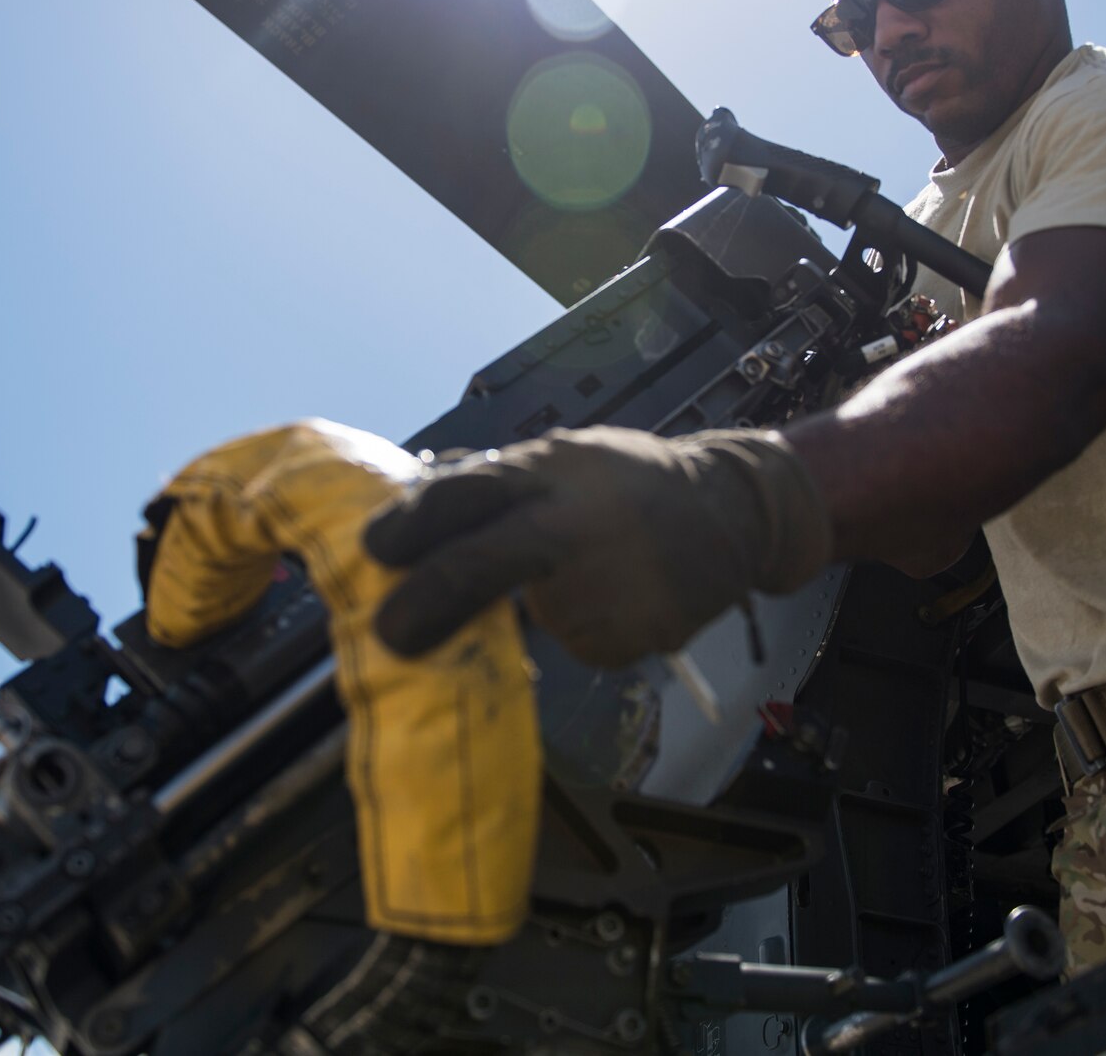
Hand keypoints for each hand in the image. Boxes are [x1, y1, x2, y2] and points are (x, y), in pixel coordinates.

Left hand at [365, 426, 831, 669]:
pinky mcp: (632, 632)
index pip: (464, 493)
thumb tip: (411, 506)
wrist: (735, 508)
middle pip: (482, 563)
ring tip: (596, 576)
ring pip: (536, 618)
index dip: (411, 523)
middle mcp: (572, 522)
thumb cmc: (628, 485)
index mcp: (548, 471)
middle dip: (427, 602)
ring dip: (544, 611)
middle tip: (387, 636)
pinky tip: (623, 598)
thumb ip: (498, 486)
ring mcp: (605, 582)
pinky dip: (589, 630)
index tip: (371, 550)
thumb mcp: (565, 462)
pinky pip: (582, 643)